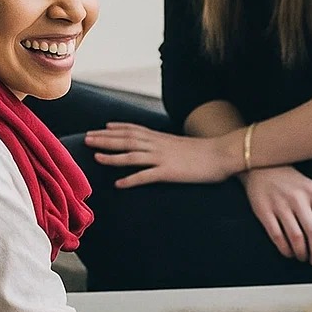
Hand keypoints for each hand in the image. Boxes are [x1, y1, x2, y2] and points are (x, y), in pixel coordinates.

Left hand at [84, 122, 234, 187]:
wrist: (224, 153)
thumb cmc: (208, 151)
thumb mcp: (184, 144)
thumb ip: (171, 145)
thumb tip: (164, 148)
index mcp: (162, 138)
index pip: (134, 129)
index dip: (116, 128)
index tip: (102, 127)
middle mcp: (159, 145)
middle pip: (126, 139)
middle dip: (105, 139)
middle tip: (87, 138)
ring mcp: (163, 158)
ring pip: (131, 155)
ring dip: (112, 156)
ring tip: (95, 157)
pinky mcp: (169, 172)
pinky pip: (146, 176)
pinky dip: (131, 179)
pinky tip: (119, 184)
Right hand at [240, 165, 311, 265]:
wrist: (262, 167)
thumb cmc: (292, 183)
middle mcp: (299, 199)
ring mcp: (281, 205)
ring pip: (296, 238)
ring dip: (301, 253)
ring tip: (302, 256)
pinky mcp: (264, 211)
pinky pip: (277, 237)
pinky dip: (285, 249)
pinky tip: (289, 252)